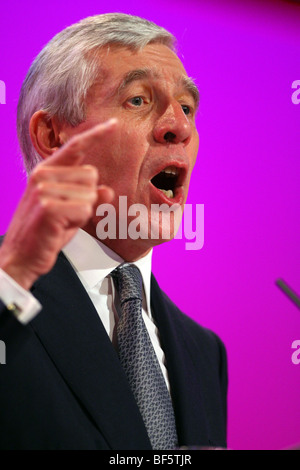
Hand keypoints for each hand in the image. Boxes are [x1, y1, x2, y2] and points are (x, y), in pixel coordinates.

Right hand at [0, 118, 116, 289]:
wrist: (20, 258)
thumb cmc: (44, 233)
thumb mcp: (71, 212)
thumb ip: (89, 198)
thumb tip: (108, 190)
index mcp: (45, 171)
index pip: (74, 147)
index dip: (96, 135)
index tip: (113, 124)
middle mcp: (43, 176)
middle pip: (91, 175)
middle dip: (88, 198)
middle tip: (67, 214)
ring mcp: (44, 190)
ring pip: (90, 193)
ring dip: (83, 212)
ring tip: (62, 221)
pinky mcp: (48, 207)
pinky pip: (85, 209)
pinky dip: (80, 221)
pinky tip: (61, 227)